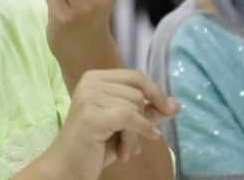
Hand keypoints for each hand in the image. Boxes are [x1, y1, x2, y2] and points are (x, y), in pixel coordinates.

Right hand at [46, 69, 178, 179]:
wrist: (68, 166)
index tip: (171, 109)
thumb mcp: (125, 126)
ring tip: (124, 150)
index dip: (155, 91)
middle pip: (136, 92)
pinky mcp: (90, 114)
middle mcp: (90, 82)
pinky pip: (128, 118)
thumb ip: (147, 113)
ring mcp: (88, 96)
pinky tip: (131, 150)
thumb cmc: (95, 146)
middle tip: (133, 143)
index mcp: (95, 78)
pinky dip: (138, 132)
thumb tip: (176, 105)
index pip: (134, 76)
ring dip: (135, 134)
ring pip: (134, 106)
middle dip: (142, 119)